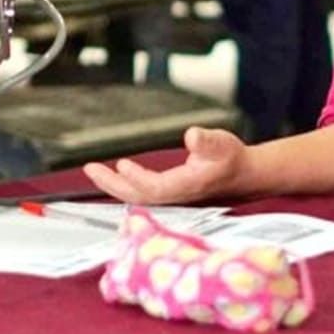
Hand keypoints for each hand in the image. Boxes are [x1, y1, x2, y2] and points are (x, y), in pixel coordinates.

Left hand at [83, 126, 243, 204]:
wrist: (243, 175)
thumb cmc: (231, 158)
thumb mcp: (223, 143)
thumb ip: (208, 141)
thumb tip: (192, 136)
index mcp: (188, 185)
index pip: (157, 188)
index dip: (138, 179)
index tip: (121, 164)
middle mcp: (177, 196)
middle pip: (139, 197)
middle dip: (113, 185)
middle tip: (90, 169)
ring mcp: (172, 197)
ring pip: (138, 196)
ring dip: (114, 185)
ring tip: (94, 171)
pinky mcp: (169, 194)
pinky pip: (141, 193)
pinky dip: (124, 185)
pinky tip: (114, 176)